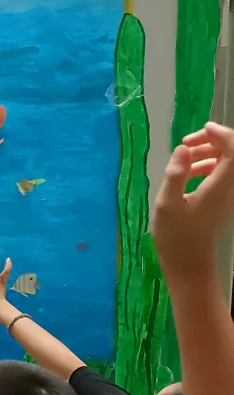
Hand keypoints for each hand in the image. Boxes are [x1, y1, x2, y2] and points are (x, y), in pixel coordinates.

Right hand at [152, 122, 233, 278]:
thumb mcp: (167, 204)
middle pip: (232, 153)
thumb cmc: (176, 236)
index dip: (220, 134)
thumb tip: (183, 148)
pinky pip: (223, 175)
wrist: (189, 263)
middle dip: (212, 141)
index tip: (200, 131)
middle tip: (185, 144)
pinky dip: (208, 167)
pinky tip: (187, 174)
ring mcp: (229, 195)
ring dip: (208, 154)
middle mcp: (231, 188)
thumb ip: (176, 173)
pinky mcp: (224, 201)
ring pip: (227, 163)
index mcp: (222, 186)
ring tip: (182, 158)